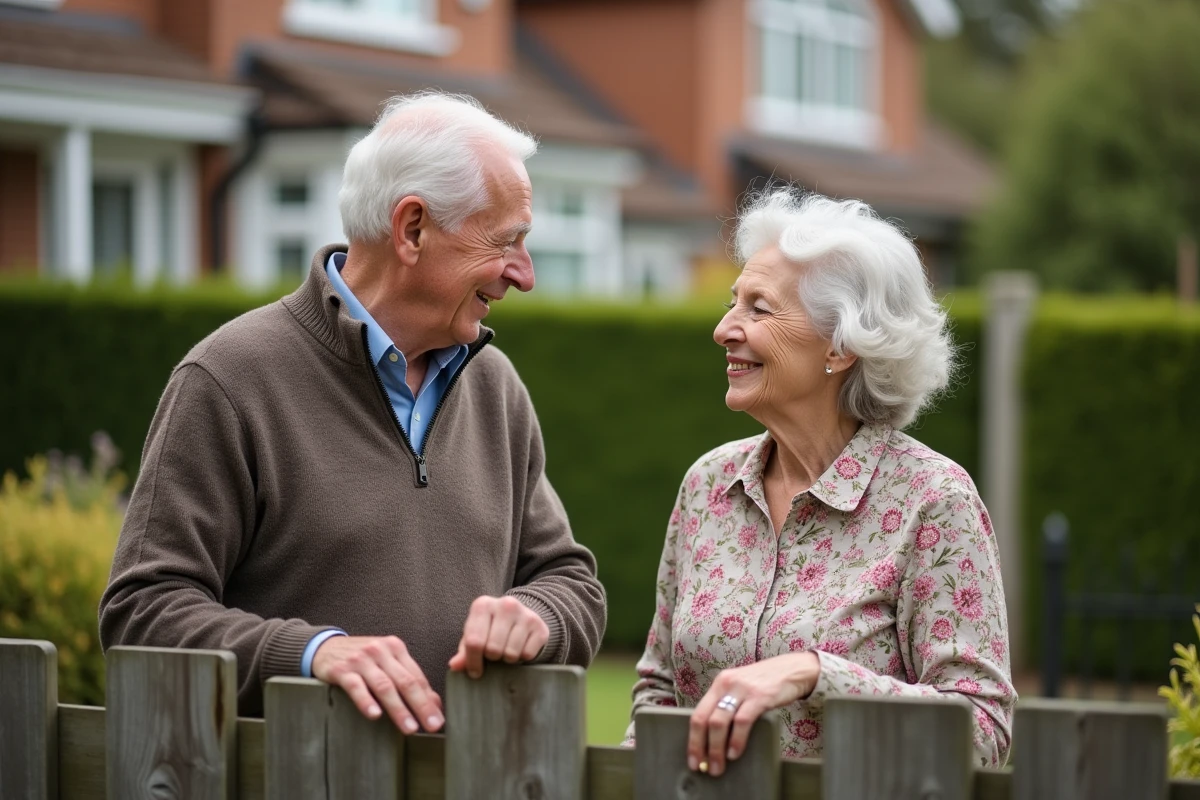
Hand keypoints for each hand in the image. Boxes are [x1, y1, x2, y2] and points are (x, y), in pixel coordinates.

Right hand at [311, 635, 443, 733]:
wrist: (324, 647)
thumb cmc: (361, 659)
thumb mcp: (386, 663)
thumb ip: (409, 679)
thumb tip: (434, 703)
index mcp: (396, 648)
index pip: (417, 677)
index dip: (430, 700)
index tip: (439, 720)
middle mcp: (381, 651)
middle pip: (405, 681)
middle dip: (421, 705)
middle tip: (432, 726)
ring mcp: (361, 660)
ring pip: (384, 686)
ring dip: (398, 708)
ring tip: (409, 727)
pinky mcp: (342, 670)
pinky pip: (356, 687)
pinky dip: (366, 701)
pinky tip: (375, 715)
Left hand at [448, 595, 548, 678]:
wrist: (521, 619)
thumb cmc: (490, 630)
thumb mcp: (475, 636)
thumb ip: (464, 652)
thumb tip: (455, 666)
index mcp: (483, 605)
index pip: (474, 641)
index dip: (472, 662)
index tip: (475, 671)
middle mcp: (505, 605)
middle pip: (493, 649)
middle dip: (492, 657)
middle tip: (494, 653)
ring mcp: (525, 614)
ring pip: (511, 653)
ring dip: (507, 659)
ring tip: (506, 649)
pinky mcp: (540, 626)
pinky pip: (527, 655)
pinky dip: (522, 658)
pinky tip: (520, 647)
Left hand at [688, 651, 820, 776]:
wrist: (794, 669)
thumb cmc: (766, 683)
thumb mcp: (741, 689)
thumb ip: (728, 706)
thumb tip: (716, 738)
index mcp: (719, 684)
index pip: (697, 713)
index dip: (693, 739)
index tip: (693, 759)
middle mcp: (726, 684)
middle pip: (704, 719)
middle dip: (700, 747)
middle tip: (703, 767)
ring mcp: (742, 689)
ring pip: (719, 721)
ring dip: (716, 748)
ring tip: (718, 766)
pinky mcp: (759, 696)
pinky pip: (742, 721)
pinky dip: (736, 740)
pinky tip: (734, 753)